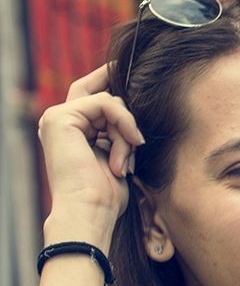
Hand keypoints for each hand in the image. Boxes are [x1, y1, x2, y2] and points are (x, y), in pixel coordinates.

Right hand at [36, 65, 144, 246]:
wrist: (90, 211)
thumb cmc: (106, 195)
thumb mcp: (117, 156)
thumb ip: (118, 132)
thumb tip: (136, 118)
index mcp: (69, 130)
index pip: (92, 95)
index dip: (111, 81)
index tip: (135, 74)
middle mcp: (58, 121)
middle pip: (101, 93)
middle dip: (126, 113)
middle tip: (137, 141)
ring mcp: (56, 118)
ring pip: (109, 102)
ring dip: (126, 131)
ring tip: (124, 161)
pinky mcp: (60, 118)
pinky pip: (105, 104)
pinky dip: (124, 123)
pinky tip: (129, 146)